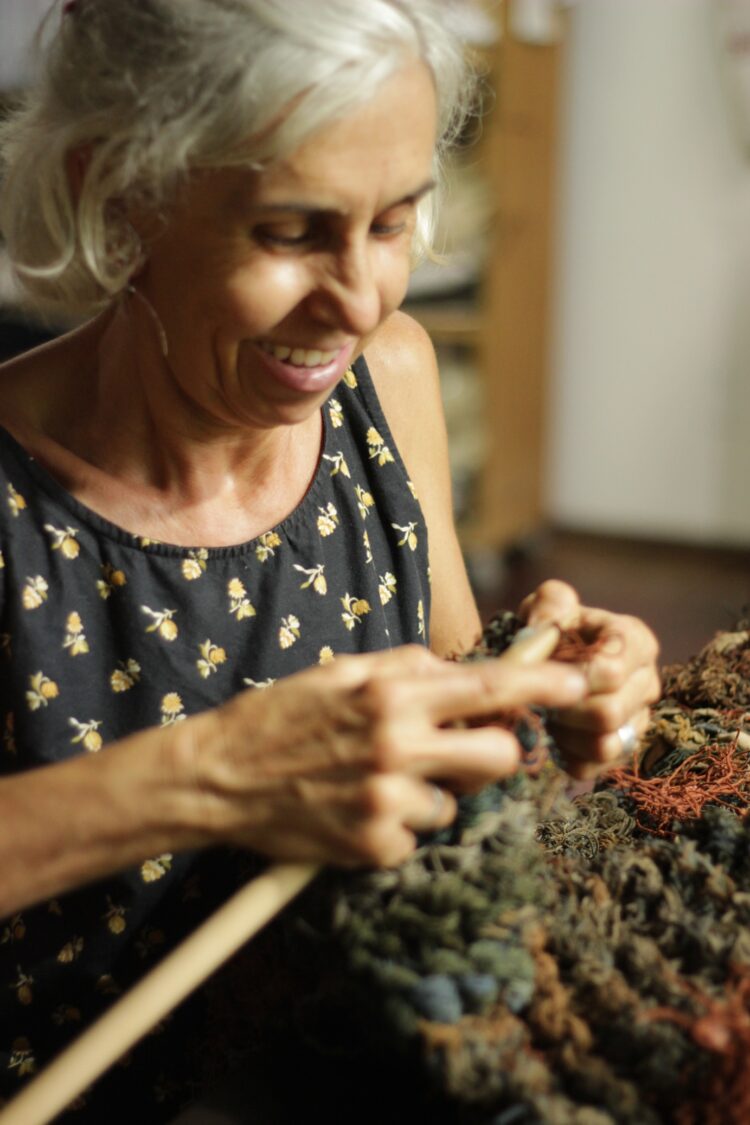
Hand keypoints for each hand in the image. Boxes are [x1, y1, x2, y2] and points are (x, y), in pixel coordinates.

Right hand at [184, 644, 586, 866]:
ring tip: (375, 783)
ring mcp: (387, 802)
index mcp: (391, 696)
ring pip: (453, 804)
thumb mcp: (339, 672)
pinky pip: (414, 837)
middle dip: (488, 753)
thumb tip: (454, 671)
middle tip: (457, 751)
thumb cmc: (280, 717)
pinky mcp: (373, 846)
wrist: (219, 777)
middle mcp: (397, 747)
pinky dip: (395, 827)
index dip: (540, 683)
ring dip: (429, 795)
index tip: (578, 681)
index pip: (486, 686)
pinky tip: (355, 810)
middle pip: (495, 756)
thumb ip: (403, 667)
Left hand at [520, 579, 660, 779]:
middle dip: (565, 709)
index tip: (546, 672)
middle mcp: (646, 682)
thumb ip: (551, 603)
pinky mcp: (622, 750)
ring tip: (547, 715)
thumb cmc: (554, 628)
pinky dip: (567, 756)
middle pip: (609, 713)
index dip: (572, 677)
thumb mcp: (549, 603)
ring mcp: (638, 720)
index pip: (610, 671)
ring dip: (566, 734)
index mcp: (634, 640)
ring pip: (605, 745)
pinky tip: (554, 734)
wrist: (553, 658)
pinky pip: (595, 767)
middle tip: (539, 698)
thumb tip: (546, 627)